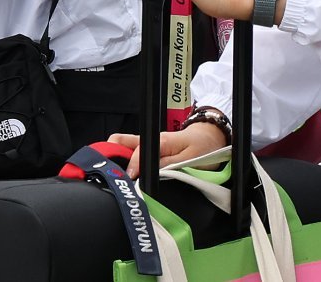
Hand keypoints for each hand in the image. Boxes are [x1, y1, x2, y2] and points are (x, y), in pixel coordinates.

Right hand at [109, 123, 228, 178]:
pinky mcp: (148, 151)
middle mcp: (149, 140)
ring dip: (117, 161)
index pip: (136, 153)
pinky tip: (128, 178)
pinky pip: (131, 155)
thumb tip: (148, 176)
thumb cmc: (202, 147)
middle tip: (111, 175)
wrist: (210, 138)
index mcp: (159, 141)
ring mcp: (146, 144)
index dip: (130, 169)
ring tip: (117, 179)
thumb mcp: (189, 160)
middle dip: (110, 155)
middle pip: (120, 142)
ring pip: (122, 148)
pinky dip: (125, 165)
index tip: (128, 181)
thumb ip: (168, 167)